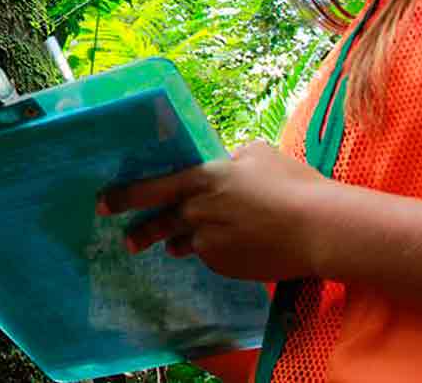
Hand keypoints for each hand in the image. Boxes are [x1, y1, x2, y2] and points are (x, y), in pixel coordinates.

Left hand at [97, 141, 329, 281]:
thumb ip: (231, 159)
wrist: (319, 229)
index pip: (148, 190)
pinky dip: (216, 253)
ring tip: (179, 244)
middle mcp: (195, 212)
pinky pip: (211, 258)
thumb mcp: (258, 154)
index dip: (122, 197)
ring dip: (180, 242)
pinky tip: (234, 247)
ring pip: (185, 243)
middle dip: (141, 233)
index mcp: (200, 180)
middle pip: (159, 224)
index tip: (101, 204)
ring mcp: (208, 243)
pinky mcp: (224, 266)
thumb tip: (225, 161)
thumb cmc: (292, 185)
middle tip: (128, 240)